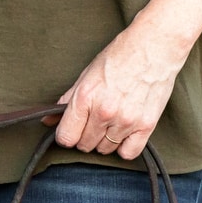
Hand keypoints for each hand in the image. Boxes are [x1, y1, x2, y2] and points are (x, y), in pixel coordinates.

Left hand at [52, 0, 201, 159]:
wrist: (152, 49)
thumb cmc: (118, 58)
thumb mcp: (86, 75)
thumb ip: (67, 100)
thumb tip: (49, 120)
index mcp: (85, 97)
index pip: (66, 137)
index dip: (65, 135)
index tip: (70, 130)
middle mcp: (104, 112)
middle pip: (85, 145)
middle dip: (84, 136)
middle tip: (91, 122)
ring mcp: (126, 121)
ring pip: (105, 150)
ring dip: (104, 141)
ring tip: (109, 122)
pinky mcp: (146, 126)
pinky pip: (128, 153)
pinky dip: (124, 147)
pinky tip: (123, 133)